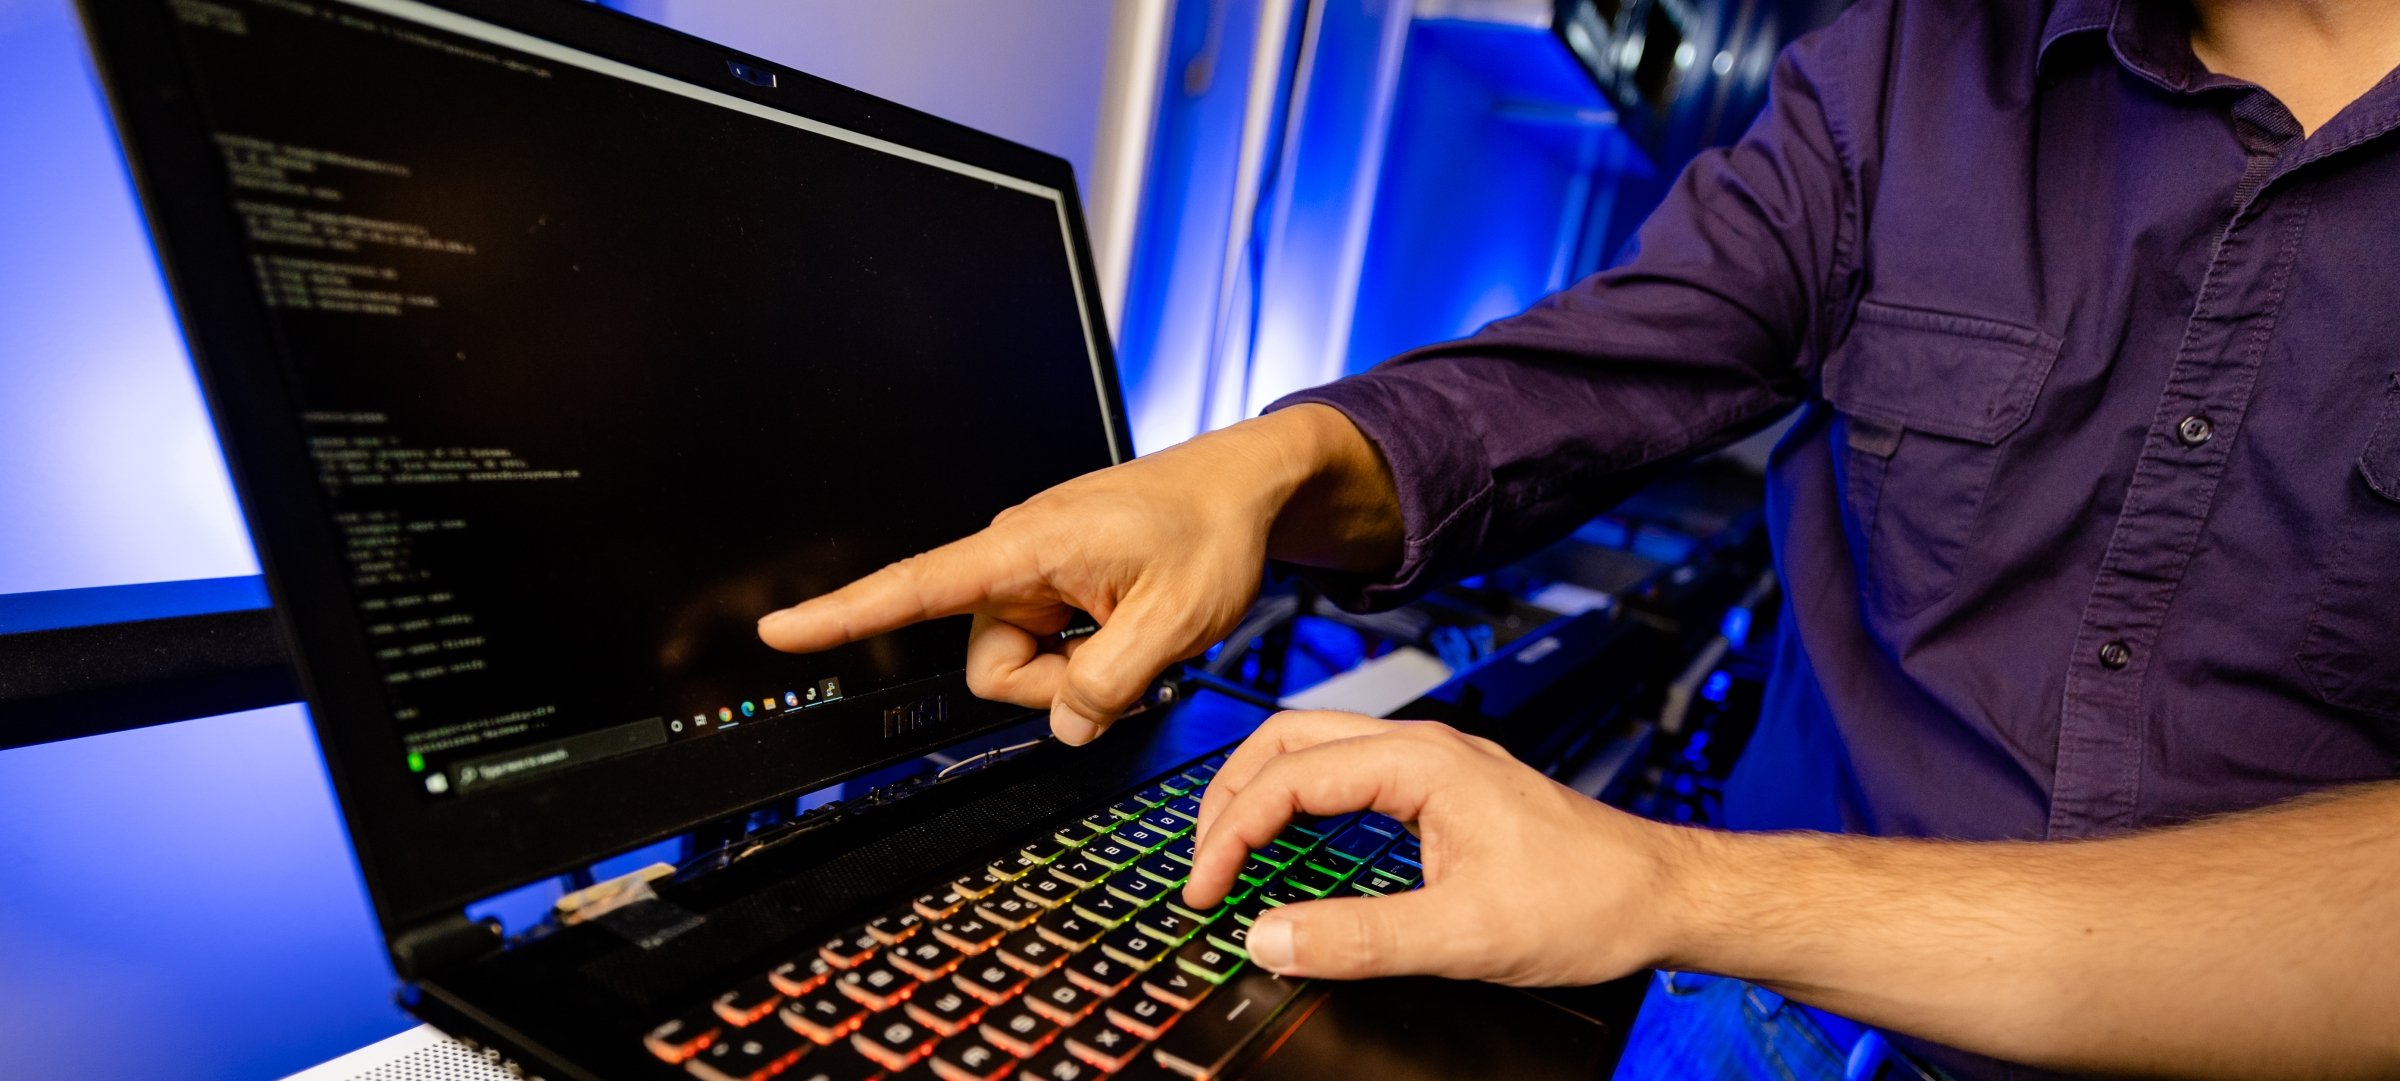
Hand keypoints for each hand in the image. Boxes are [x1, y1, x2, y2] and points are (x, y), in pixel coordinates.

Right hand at [756, 409, 1389, 744]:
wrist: (1242, 489)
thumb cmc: (1210, 529)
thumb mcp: (1174, 622)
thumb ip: (1110, 685)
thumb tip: (1066, 724)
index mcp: (1027, 548)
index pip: (917, 585)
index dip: (844, 612)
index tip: (780, 629)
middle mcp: (1014, 558)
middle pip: (996, 668)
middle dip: (1058, 684)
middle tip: (1130, 650)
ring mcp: (1033, 574)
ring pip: (1023, 668)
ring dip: (1080, 670)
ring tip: (1136, 628)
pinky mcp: (1051, 587)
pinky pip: (1048, 650)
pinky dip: (1088, 654)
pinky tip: (1128, 623)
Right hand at [1184, 710, 1679, 985]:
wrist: (1664, 897)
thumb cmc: (1590, 900)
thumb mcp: (1464, 935)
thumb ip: (1358, 939)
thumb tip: (1270, 938)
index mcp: (1422, 763)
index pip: (1289, 777)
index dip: (1232, 832)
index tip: (1206, 888)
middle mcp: (1425, 749)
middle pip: (1289, 739)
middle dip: (1231, 794)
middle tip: (1202, 862)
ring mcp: (1438, 764)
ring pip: (1318, 749)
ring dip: (1264, 792)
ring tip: (1233, 849)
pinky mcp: (1449, 790)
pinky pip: (1351, 773)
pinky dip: (1304, 801)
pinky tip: (1300, 841)